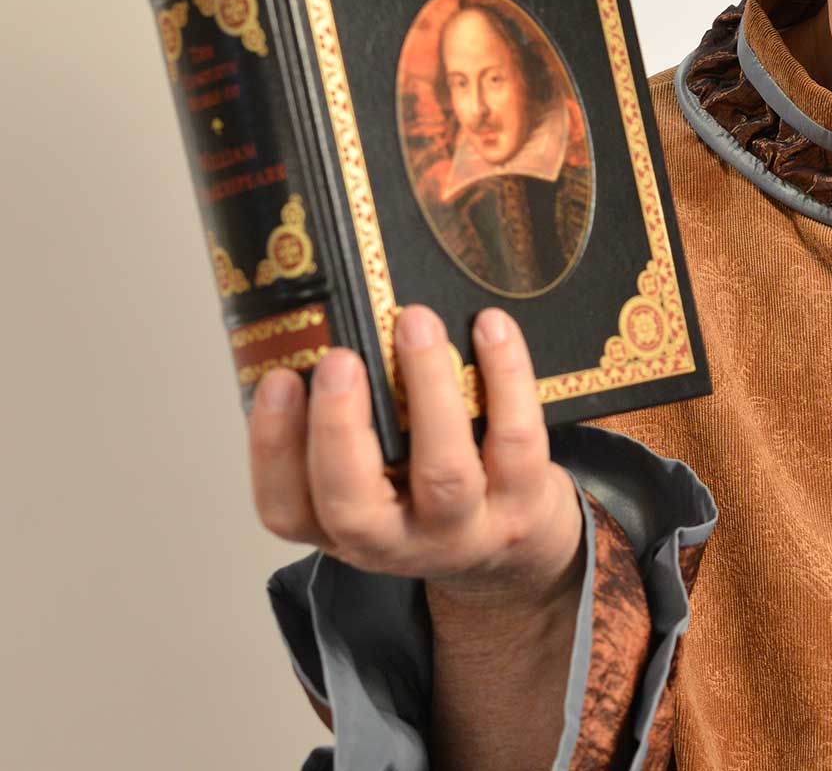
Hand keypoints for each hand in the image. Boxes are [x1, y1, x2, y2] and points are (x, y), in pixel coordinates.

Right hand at [247, 305, 582, 611]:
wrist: (516, 544)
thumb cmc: (430, 490)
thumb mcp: (379, 476)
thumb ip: (353, 425)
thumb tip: (331, 325)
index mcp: (341, 529)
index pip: (285, 509)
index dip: (273, 448)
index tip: (277, 378)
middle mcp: (395, 542)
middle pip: (353, 504)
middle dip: (339, 427)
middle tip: (338, 358)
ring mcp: (463, 529)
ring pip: (443, 471)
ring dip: (427, 390)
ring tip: (415, 323)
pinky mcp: (522, 503)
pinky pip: (515, 439)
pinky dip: (504, 376)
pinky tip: (490, 327)